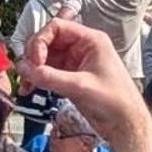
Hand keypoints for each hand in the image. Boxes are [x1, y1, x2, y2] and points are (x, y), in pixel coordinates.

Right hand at [23, 18, 149, 143]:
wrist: (125, 124)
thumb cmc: (115, 101)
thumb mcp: (81, 87)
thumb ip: (51, 77)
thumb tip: (25, 69)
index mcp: (90, 40)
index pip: (57, 27)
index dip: (40, 41)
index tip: (35, 61)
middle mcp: (81, 48)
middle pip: (47, 41)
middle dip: (33, 56)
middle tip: (26, 73)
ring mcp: (75, 62)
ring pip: (45, 57)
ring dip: (32, 69)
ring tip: (25, 84)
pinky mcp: (70, 77)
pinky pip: (47, 72)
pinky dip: (36, 78)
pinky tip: (29, 88)